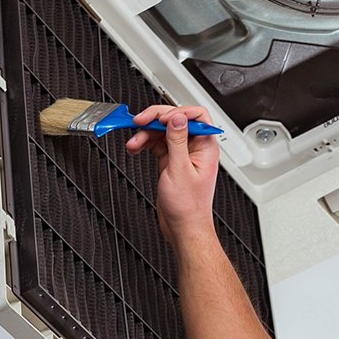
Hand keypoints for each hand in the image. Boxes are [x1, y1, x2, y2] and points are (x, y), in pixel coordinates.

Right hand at [126, 104, 218, 240]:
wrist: (183, 227)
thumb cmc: (189, 207)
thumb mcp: (181, 169)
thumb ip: (178, 141)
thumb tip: (178, 117)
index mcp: (205, 146)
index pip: (196, 116)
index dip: (177, 112)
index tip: (160, 117)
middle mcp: (195, 147)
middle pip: (175, 121)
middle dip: (155, 120)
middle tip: (139, 122)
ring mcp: (181, 154)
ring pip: (162, 132)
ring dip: (145, 133)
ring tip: (133, 142)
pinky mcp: (170, 161)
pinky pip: (156, 144)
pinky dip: (144, 143)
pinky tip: (135, 147)